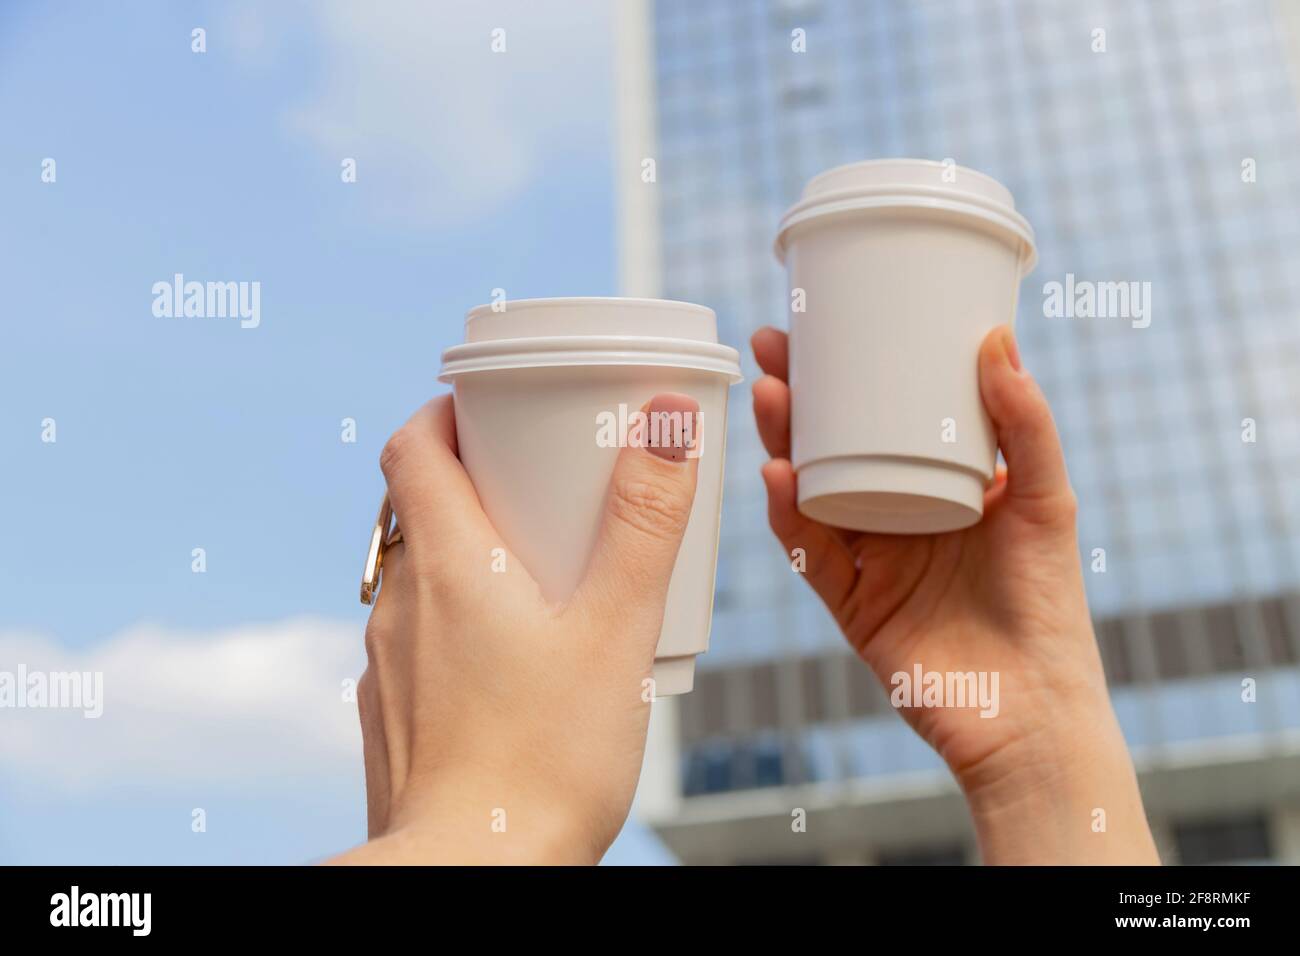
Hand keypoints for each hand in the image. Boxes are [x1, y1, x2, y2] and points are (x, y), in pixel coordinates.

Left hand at [331, 393, 700, 864]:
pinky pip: (420, 641)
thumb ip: (645, 522)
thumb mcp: (618, 628)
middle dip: (475, 481)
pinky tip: (518, 661)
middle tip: (541, 486)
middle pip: (418, 507)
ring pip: (420, 577)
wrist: (472, 876)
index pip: (410, 447)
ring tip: (544, 575)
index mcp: (446, 565)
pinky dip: (460, 622)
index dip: (444, 413)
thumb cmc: (544, 761)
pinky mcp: (393, 715)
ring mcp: (389, 664)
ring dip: (470, 556)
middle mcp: (402, 605)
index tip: (491, 410)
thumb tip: (665, 419)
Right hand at [752, 325, 1157, 863]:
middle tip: (773, 348)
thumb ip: (1027, 424)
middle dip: (797, 396)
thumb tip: (997, 337)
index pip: (883, 415)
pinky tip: (775, 477)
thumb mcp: (1047, 500)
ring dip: (781, 443)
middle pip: (831, 446)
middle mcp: (896, 515)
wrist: (1031, 710)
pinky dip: (788, 515)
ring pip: (809, 490)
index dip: (849, 371)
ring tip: (770, 397)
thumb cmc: (1049, 604)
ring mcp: (868, 559)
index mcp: (940, 484)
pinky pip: (808, 553)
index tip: (822, 324)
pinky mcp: (849, 603)